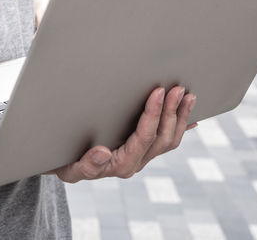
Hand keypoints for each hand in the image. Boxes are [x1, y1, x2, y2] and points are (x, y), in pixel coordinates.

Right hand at [53, 86, 195, 182]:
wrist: (64, 167)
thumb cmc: (65, 163)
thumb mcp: (69, 167)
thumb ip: (87, 164)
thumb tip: (103, 153)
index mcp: (121, 165)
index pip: (144, 138)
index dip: (153, 114)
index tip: (158, 92)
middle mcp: (135, 163)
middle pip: (162, 138)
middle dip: (171, 112)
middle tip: (177, 89)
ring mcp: (141, 157)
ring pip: (169, 140)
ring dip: (180, 117)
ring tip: (188, 96)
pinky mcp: (143, 151)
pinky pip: (166, 141)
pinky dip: (180, 127)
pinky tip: (192, 118)